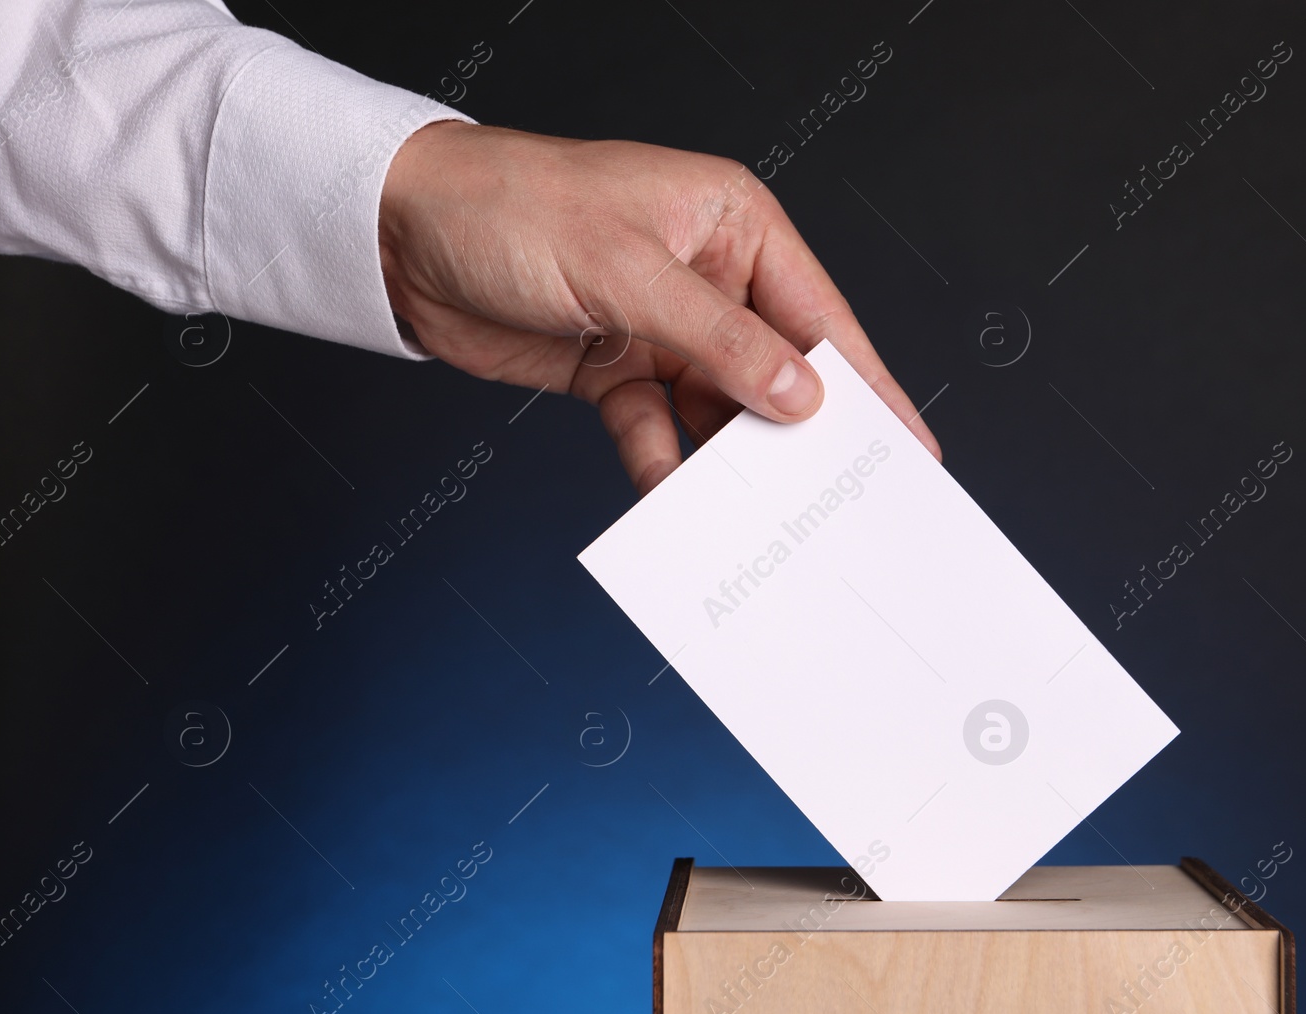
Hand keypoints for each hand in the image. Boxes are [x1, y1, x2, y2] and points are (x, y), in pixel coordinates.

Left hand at [377, 121, 940, 493]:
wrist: (398, 234)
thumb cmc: (510, 207)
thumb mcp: (625, 268)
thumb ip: (718, 339)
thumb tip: (800, 394)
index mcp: (732, 224)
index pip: (820, 312)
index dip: (867, 382)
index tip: (907, 444)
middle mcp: (709, 277)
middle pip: (778, 369)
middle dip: (801, 431)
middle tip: (837, 497)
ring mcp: (664, 328)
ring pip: (720, 410)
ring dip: (729, 460)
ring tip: (754, 513)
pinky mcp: (618, 370)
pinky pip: (658, 432)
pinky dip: (661, 466)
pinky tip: (668, 499)